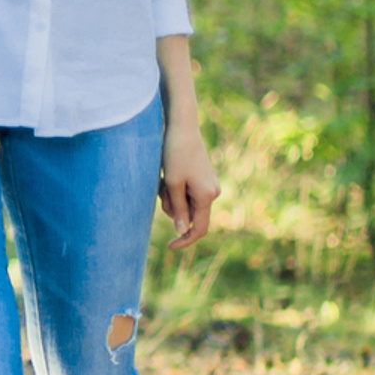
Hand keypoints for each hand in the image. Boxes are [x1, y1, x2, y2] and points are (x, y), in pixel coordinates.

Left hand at [159, 122, 218, 246]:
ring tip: (164, 177)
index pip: (199, 229)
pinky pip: (184, 193)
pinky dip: (172, 188)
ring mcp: (208, 185)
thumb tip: (183, 230)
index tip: (169, 246)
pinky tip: (167, 173)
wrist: (181, 128)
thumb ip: (178, 209)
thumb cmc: (175, 154)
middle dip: (171, 206)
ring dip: (170, 196)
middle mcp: (212, 193)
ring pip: (183, 203)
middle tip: (162, 186)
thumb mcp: (172, 184)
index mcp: (207, 196)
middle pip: (187, 214)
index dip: (185, 240)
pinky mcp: (201, 179)